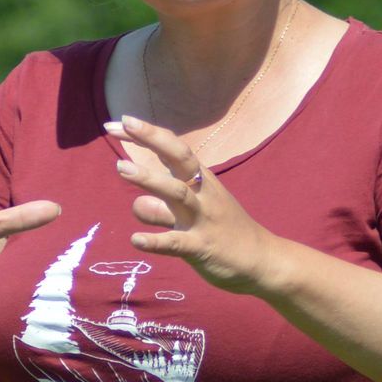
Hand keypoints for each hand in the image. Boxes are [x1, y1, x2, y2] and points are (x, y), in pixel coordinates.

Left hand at [109, 115, 276, 294]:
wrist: (262, 259)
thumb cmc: (224, 230)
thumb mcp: (196, 209)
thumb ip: (164, 203)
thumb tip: (136, 199)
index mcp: (202, 180)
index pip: (174, 148)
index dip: (148, 133)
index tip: (119, 122)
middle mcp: (203, 193)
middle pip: (179, 158)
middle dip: (152, 139)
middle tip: (123, 125)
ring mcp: (202, 219)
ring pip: (176, 193)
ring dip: (149, 179)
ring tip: (121, 167)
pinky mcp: (202, 247)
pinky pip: (176, 242)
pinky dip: (156, 241)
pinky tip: (135, 240)